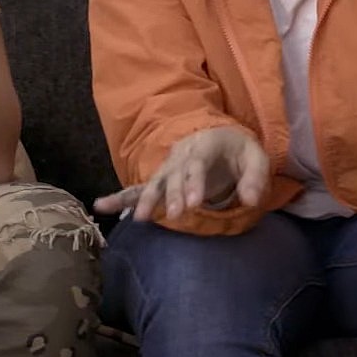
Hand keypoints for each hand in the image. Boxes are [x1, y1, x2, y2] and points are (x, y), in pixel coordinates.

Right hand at [93, 126, 270, 221]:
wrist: (220, 138)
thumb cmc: (239, 151)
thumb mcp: (256, 158)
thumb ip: (255, 178)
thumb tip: (251, 200)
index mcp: (205, 144)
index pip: (197, 164)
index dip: (194, 183)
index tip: (194, 205)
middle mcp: (181, 154)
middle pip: (174, 175)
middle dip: (172, 195)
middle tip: (174, 215)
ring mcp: (168, 167)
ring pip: (155, 182)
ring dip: (147, 200)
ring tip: (139, 219)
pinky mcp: (161, 179)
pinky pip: (138, 188)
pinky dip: (120, 198)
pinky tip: (101, 206)